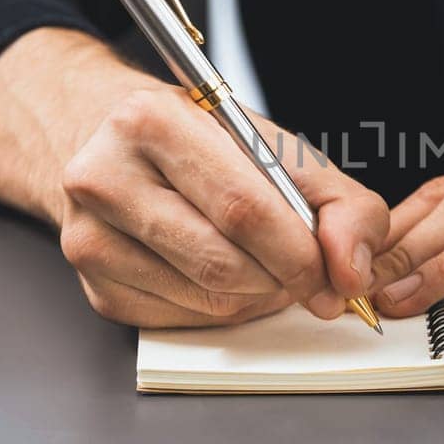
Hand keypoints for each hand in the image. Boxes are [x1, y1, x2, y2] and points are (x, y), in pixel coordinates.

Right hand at [0, 28, 388, 327]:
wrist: (113, 142)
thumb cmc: (202, 142)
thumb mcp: (279, 148)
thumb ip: (341, 203)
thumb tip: (353, 271)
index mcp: (152, 122)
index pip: (242, 209)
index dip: (301, 252)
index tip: (336, 272)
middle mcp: (105, 178)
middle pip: (223, 262)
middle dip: (284, 278)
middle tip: (310, 274)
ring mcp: (90, 239)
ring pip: (207, 299)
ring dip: (257, 294)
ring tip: (263, 261)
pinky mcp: (95, 288)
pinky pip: (184, 320)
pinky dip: (222, 307)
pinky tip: (222, 273)